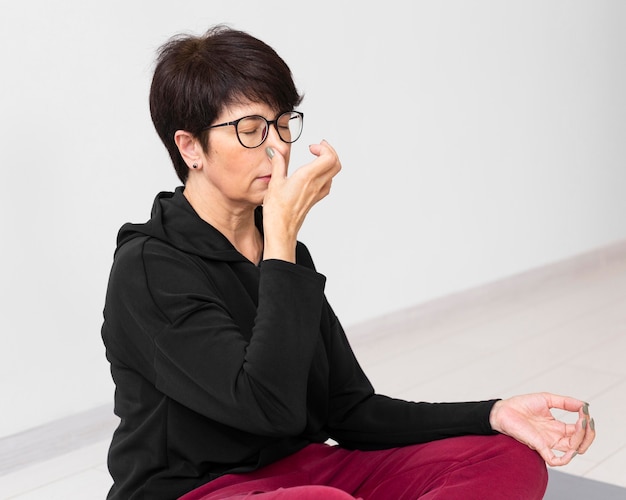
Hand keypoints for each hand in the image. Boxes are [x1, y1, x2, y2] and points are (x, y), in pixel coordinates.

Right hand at [262, 140, 340, 261]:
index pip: (329, 157)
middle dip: (329, 151)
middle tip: (318, 148)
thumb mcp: (274, 182)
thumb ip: (277, 164)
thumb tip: (275, 152)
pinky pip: (328, 183)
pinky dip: (325, 174)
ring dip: (329, 162)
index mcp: (307, 177)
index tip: (312, 147)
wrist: (282, 230)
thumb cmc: (277, 211)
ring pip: (333, 173)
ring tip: (317, 158)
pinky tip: (314, 174)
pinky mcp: (315, 199)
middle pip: (336, 164)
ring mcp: (318, 193)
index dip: (324, 148)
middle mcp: (316, 184)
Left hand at [489, 392, 594, 465]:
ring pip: (573, 450)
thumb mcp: (546, 399)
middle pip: (580, 442)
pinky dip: (567, 458)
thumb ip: (565, 402)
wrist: (502, 410)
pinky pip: (555, 460)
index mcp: (557, 427)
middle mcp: (554, 436)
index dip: (586, 422)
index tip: (585, 410)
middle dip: (588, 433)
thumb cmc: (521, 405)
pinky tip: (572, 447)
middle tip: (585, 419)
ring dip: (581, 440)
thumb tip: (584, 405)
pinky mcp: (538, 446)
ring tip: (580, 424)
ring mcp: (547, 442)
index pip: (579, 430)